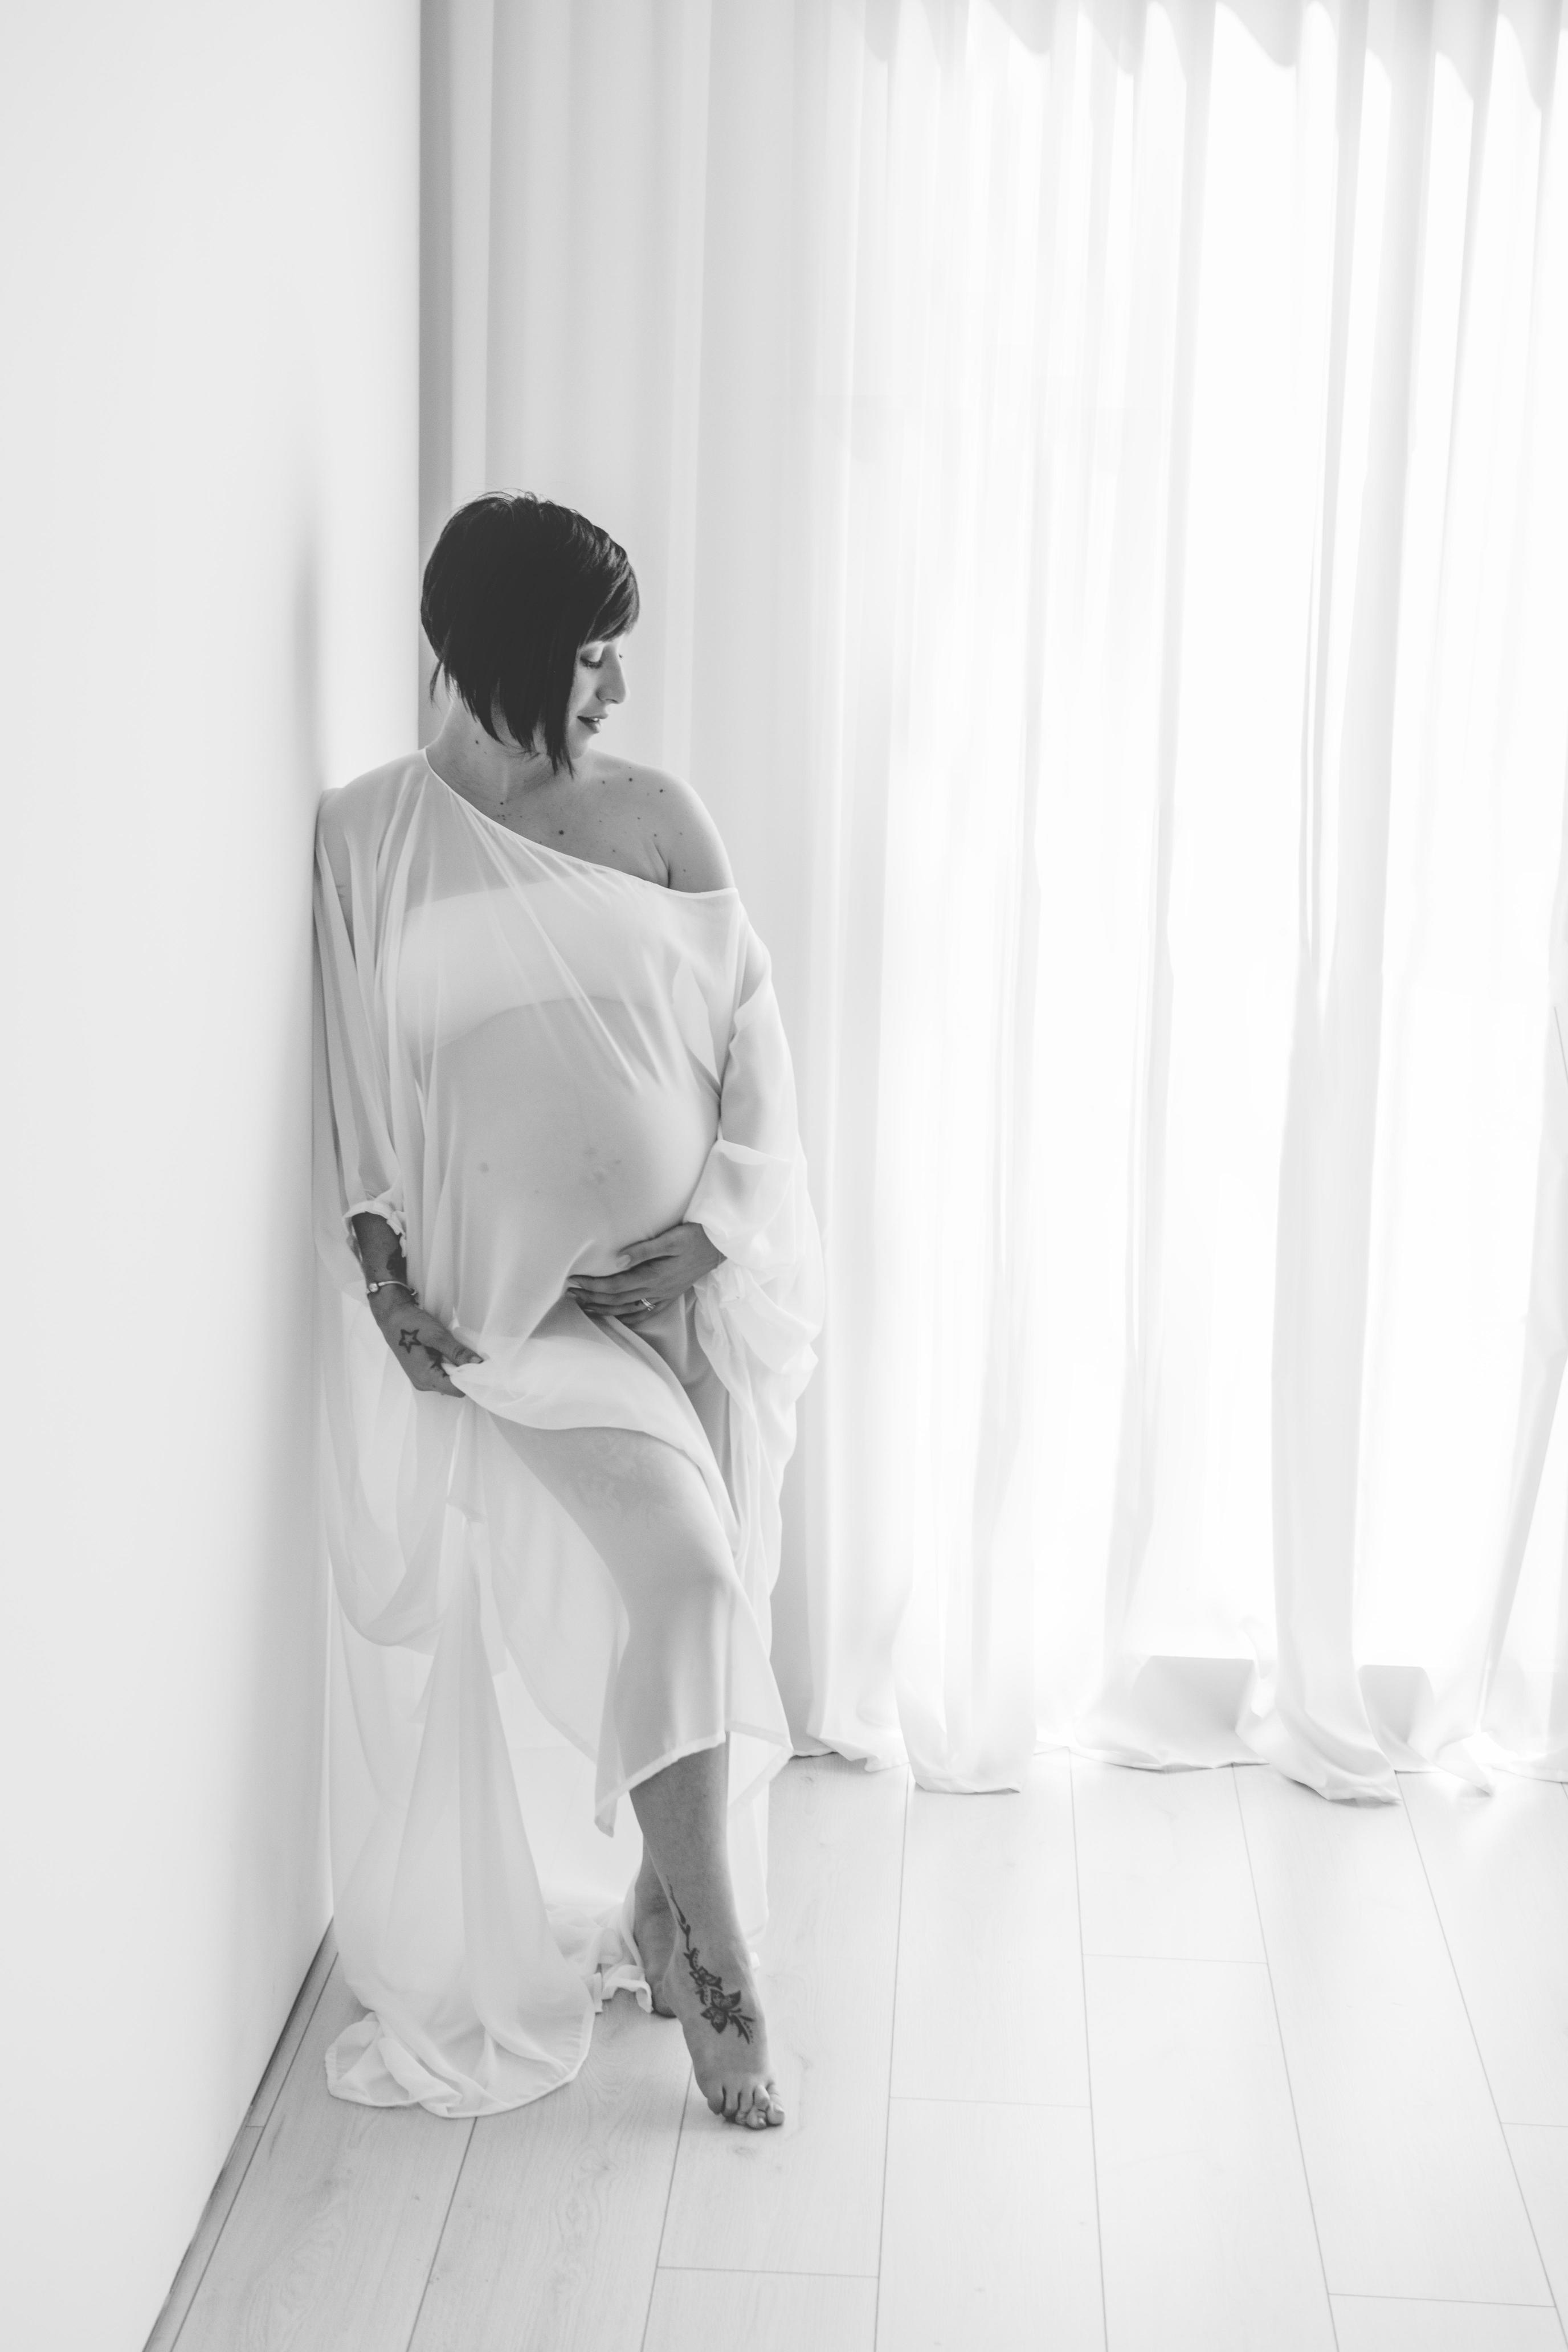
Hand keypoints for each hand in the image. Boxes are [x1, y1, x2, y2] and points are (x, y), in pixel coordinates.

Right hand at [367, 1287, 485, 1394]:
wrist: (392, 1316)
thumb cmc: (411, 1324)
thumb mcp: (438, 1336)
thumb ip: (458, 1352)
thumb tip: (479, 1364)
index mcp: (426, 1378)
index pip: (458, 1390)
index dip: (471, 1378)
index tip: (481, 1365)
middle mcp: (423, 1383)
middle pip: (454, 1387)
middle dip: (465, 1372)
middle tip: (470, 1354)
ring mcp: (421, 1378)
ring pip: (448, 1380)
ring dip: (457, 1367)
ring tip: (457, 1350)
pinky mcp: (421, 1371)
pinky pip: (441, 1374)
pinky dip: (449, 1364)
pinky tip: (449, 1351)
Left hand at [565, 1220, 725, 1325]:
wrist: (721, 1246)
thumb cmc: (696, 1237)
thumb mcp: (671, 1238)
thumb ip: (643, 1250)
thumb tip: (617, 1259)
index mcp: (653, 1276)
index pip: (614, 1286)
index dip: (592, 1286)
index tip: (573, 1281)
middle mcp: (655, 1290)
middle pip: (616, 1300)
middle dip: (591, 1298)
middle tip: (570, 1294)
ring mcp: (662, 1295)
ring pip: (627, 1309)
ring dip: (603, 1309)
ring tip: (583, 1305)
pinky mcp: (669, 1295)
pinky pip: (644, 1312)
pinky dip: (627, 1317)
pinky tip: (617, 1317)